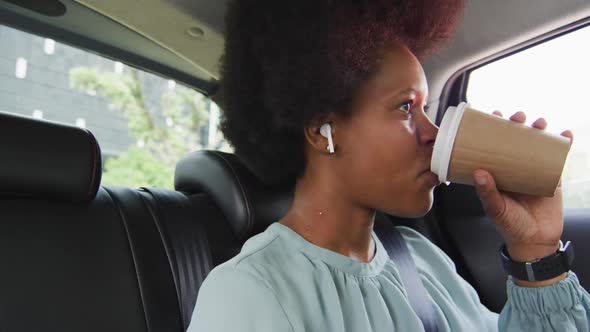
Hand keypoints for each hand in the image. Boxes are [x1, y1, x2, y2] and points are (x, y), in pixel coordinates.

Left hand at [472, 111, 573, 285]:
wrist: (536, 241)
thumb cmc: (511, 226)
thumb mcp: (496, 209)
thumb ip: (487, 193)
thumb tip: (478, 172)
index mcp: (497, 172)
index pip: (492, 145)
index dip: (492, 129)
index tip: (492, 115)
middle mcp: (513, 168)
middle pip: (515, 139)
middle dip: (517, 124)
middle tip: (517, 117)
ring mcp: (533, 171)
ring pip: (537, 144)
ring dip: (539, 130)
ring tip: (539, 123)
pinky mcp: (552, 177)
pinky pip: (558, 157)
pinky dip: (563, 144)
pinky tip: (566, 134)